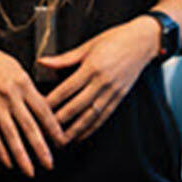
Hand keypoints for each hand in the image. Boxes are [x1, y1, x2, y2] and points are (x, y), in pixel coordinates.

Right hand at [0, 34, 65, 176]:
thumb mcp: (17, 69)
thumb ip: (30, 89)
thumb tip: (44, 108)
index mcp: (24, 83)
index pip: (43, 109)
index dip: (53, 127)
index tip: (62, 141)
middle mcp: (11, 95)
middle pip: (29, 126)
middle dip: (41, 147)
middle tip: (49, 163)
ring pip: (10, 134)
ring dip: (21, 155)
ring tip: (29, 170)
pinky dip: (0, 150)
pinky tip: (7, 161)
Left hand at [40, 17, 160, 141]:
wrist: (142, 42)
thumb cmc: (115, 40)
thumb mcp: (88, 45)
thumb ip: (65, 58)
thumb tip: (43, 62)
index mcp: (92, 67)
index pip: (67, 88)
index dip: (52, 101)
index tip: (39, 110)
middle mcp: (102, 81)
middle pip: (77, 105)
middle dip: (60, 121)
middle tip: (46, 131)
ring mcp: (112, 91)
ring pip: (91, 115)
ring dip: (75, 130)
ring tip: (62, 141)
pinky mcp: (120, 97)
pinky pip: (104, 116)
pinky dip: (91, 128)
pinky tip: (81, 136)